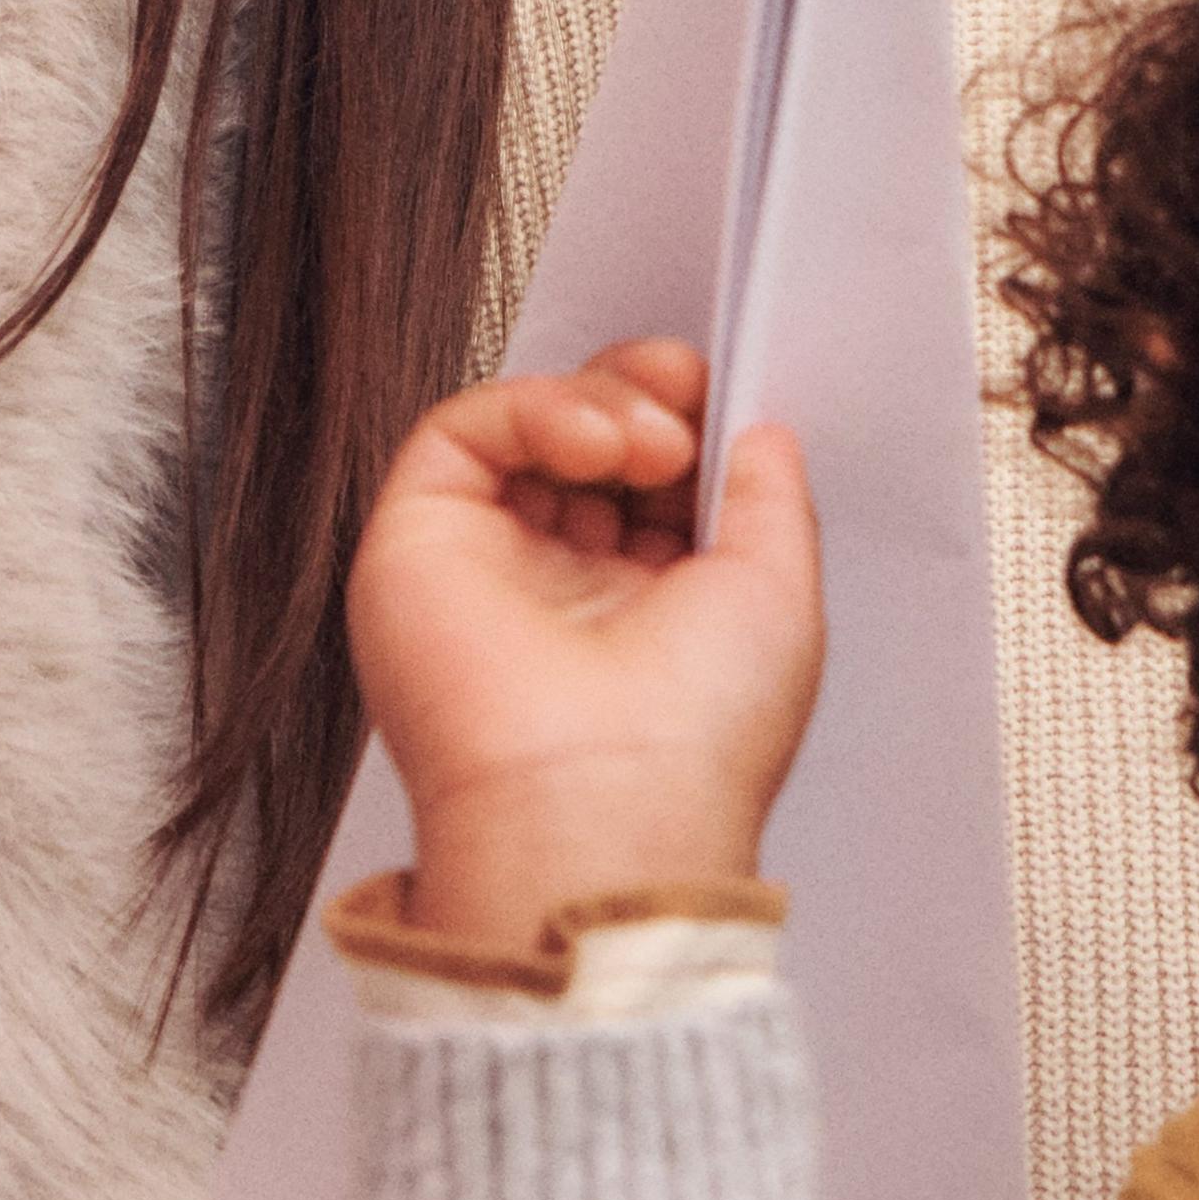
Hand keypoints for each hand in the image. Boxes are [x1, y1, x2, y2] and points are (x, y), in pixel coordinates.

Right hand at [345, 340, 822, 959]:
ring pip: (526, 426)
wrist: (600, 802)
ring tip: (649, 441)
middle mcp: (564, 586)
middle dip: (645, 397)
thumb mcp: (779, 595)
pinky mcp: (419, 542)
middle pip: (590, 440)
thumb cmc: (693, 738)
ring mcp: (488, 565)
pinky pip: (461, 430)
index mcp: (649, 610)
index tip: (721, 398)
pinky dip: (533, 407)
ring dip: (599, 402)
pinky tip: (593, 443)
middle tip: (683, 399)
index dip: (689, 422)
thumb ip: (769, 493)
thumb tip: (756, 429)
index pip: (656, 480)